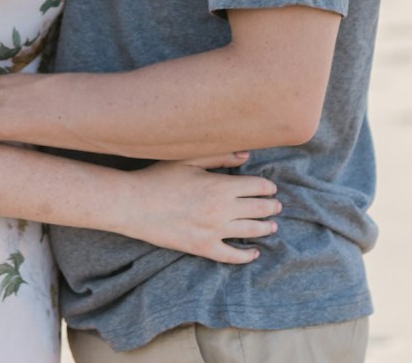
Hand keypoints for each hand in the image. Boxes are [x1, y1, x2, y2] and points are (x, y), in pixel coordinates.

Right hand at [122, 153, 280, 262]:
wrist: (135, 204)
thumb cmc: (160, 177)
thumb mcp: (189, 159)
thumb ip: (219, 156)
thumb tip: (246, 155)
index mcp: (220, 186)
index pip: (256, 187)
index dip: (267, 187)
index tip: (272, 188)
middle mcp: (221, 211)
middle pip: (257, 209)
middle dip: (270, 207)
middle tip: (277, 206)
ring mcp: (213, 232)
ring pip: (249, 232)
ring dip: (265, 228)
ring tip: (273, 226)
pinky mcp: (202, 248)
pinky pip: (230, 256)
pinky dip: (246, 256)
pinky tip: (254, 253)